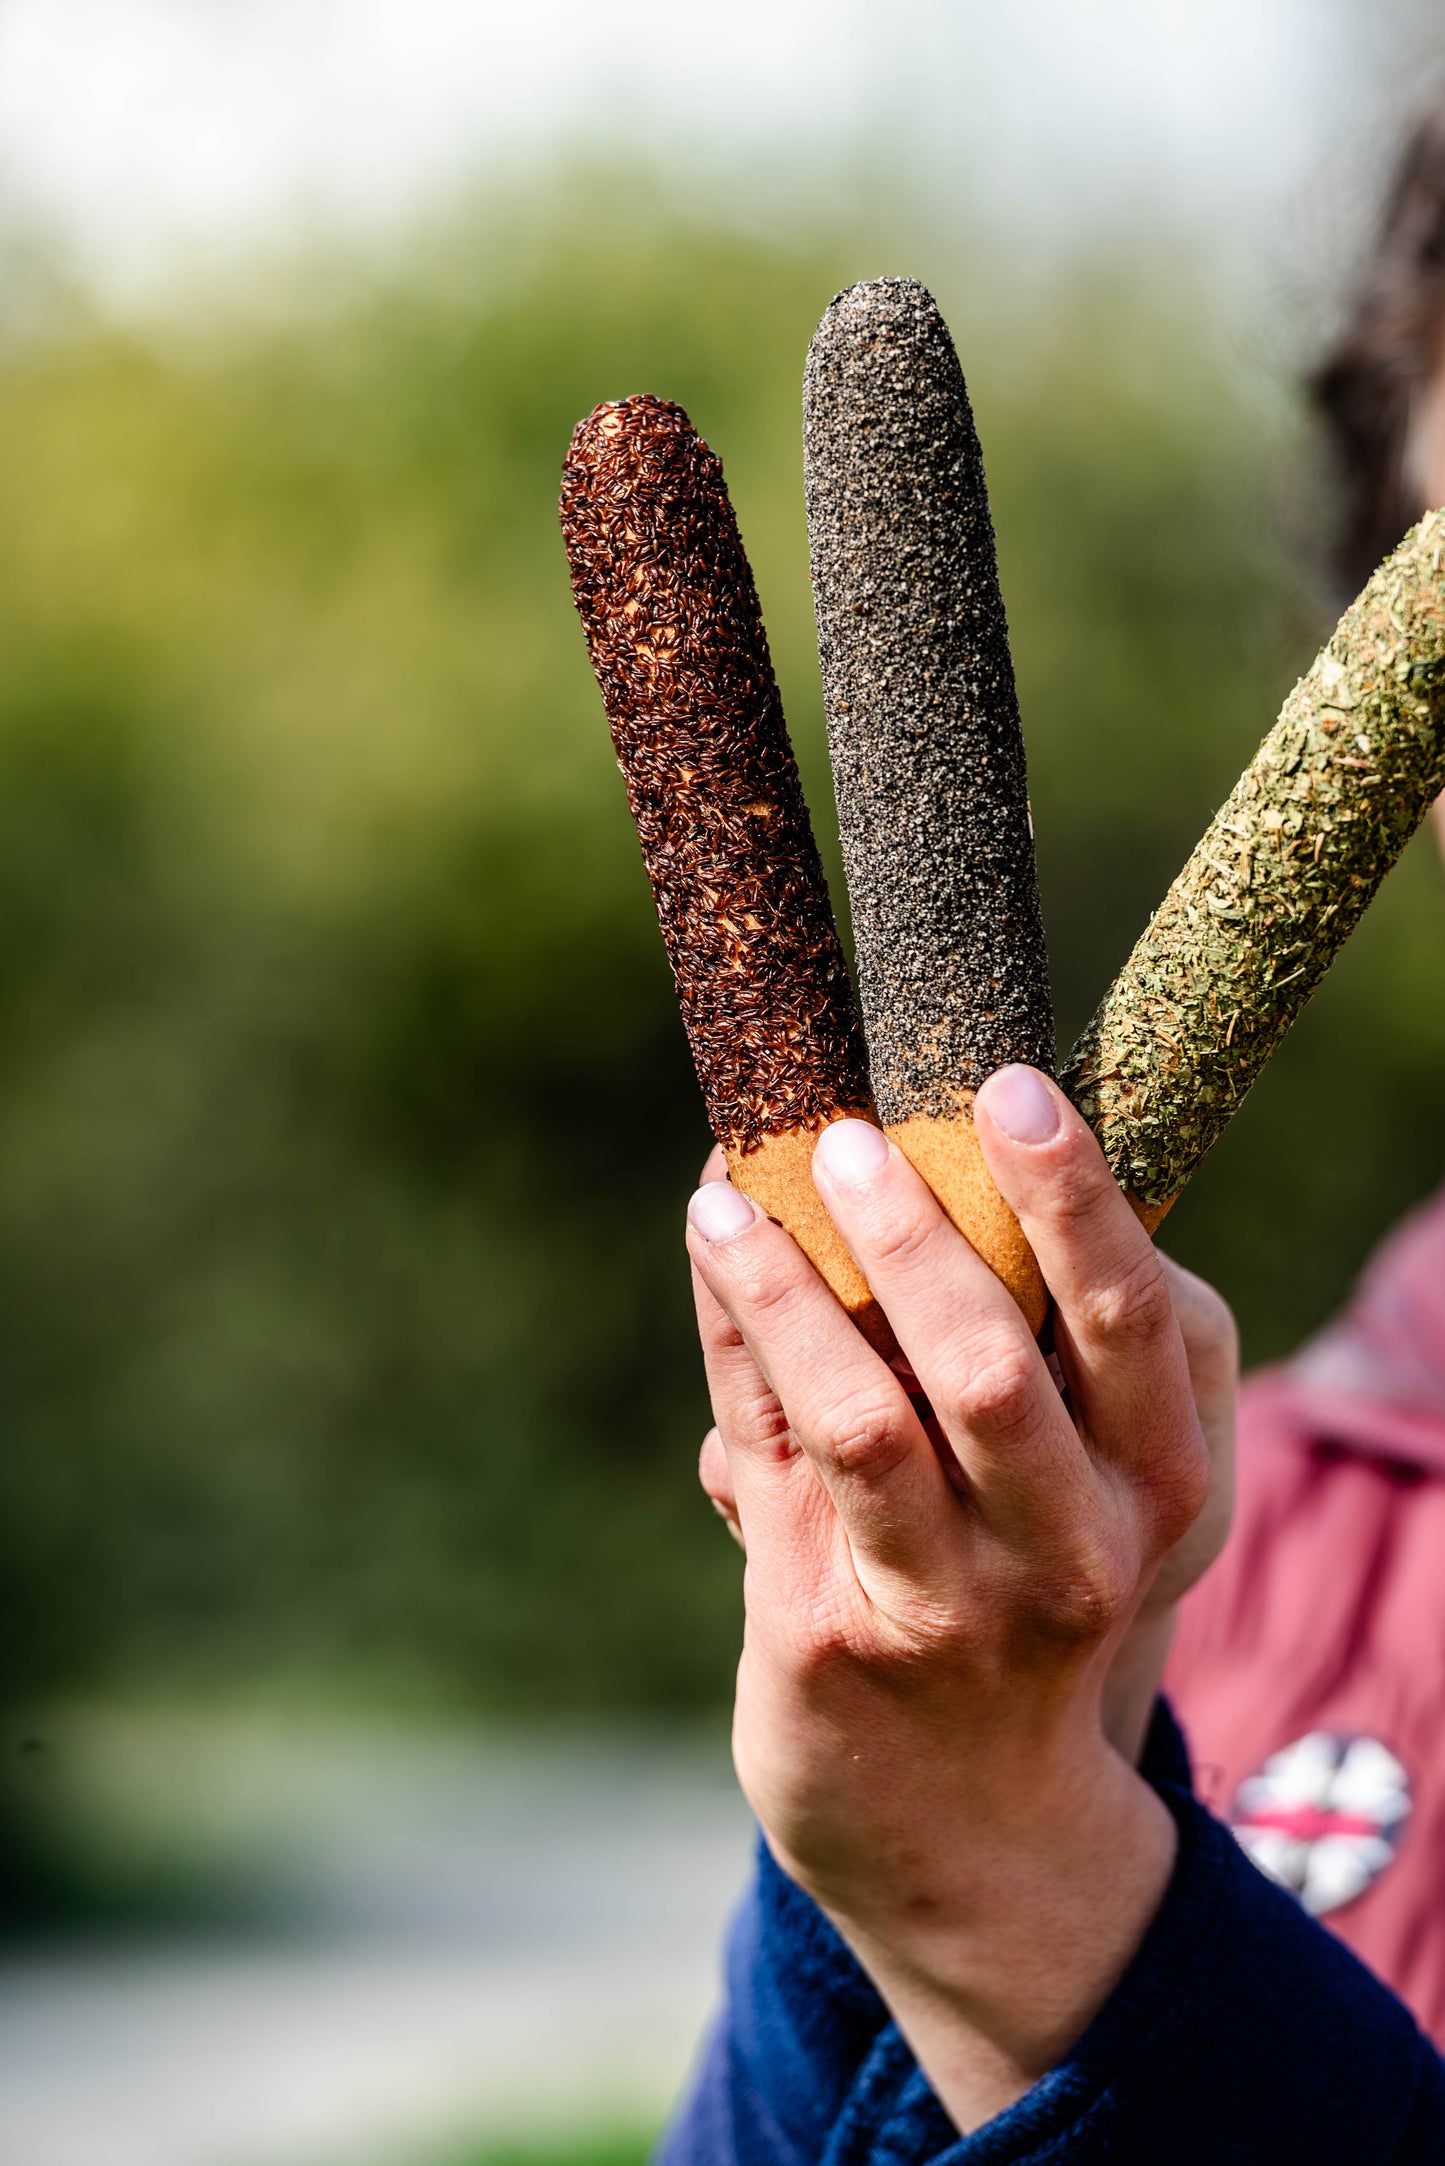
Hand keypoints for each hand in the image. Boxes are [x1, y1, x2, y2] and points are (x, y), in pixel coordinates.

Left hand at [686, 1067, 1212, 2130]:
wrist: (982, 1837)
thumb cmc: (1037, 1596)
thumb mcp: (1095, 1495)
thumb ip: (1055, 1355)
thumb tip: (925, 1162)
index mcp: (1158, 1485)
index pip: (1132, 1317)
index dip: (1071, 1194)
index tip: (1009, 1085)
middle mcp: (1068, 1550)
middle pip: (989, 1362)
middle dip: (910, 1231)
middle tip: (843, 1133)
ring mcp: (943, 1604)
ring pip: (856, 1415)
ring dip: (786, 1286)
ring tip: (728, 1193)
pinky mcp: (825, 1633)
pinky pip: (763, 1448)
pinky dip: (733, 1335)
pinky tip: (712, 1251)